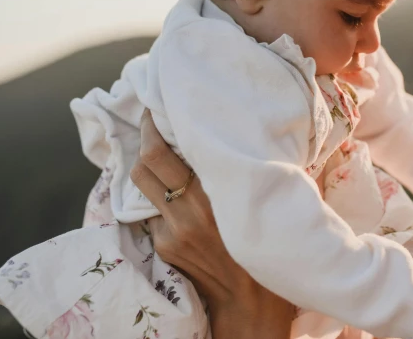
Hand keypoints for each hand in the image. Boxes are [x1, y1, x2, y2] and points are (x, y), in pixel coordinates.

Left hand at [130, 110, 292, 338]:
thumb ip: (252, 173)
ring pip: (143, 189)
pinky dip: (162, 201)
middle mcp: (185, 213)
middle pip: (143, 166)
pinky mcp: (164, 248)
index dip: (152, 127)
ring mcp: (171, 233)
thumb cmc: (269, 248)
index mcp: (213, 197)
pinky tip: (179, 199)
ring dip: (149, 169)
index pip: (162, 154)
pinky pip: (154, 214)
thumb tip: (251, 138)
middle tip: (153, 122)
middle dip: (144, 139)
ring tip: (163, 154)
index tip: (157, 107)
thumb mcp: (267, 204)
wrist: (250, 306)